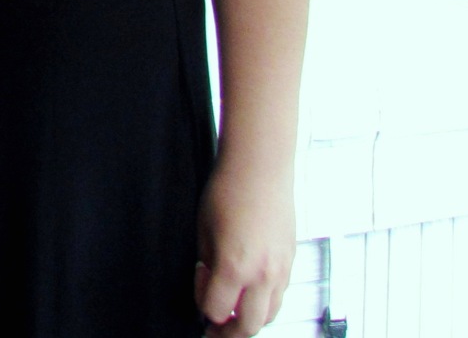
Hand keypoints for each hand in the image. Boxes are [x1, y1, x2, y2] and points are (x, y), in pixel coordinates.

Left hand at [195, 157, 293, 336]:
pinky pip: (280, 296)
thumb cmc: (226, 192)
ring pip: (269, 315)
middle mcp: (263, 275)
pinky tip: (250, 291)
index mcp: (234, 266)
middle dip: (228, 332)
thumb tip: (209, 285)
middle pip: (249, 326)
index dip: (202, 305)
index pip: (216, 310)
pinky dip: (264, 302)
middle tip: (214, 330)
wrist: (260, 168)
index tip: (198, 286)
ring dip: (249, 319)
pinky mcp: (292, 262)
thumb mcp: (203, 230)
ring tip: (232, 313)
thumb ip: (208, 264)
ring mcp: (282, 270)